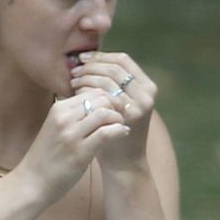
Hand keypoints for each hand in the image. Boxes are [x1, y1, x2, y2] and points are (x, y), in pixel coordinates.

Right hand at [16, 87, 130, 197]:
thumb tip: (96, 105)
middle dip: (115, 106)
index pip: (92, 91)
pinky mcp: (80, 152)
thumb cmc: (46, 156)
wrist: (32, 182)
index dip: (108, 98)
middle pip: (101, 99)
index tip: (113, 108)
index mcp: (59, 108)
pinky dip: (119, 131)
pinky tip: (123, 133)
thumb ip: (72, 115)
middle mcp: (64, 117)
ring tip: (121, 126)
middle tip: (120, 116)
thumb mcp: (55, 127)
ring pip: (105, 113)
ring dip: (118, 118)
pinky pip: (107, 132)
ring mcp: (72, 134)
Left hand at [70, 51, 155, 167]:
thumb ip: (113, 84)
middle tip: (74, 70)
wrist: (124, 162)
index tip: (82, 58)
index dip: (101, 56)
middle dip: (91, 66)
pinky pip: (104, 94)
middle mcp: (147, 94)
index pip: (123, 60)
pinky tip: (76, 93)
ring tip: (72, 81)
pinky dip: (88, 90)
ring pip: (108, 79)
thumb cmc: (116, 130)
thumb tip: (88, 59)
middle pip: (114, 67)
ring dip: (87, 77)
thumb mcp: (121, 104)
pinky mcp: (128, 115)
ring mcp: (139, 105)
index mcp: (147, 86)